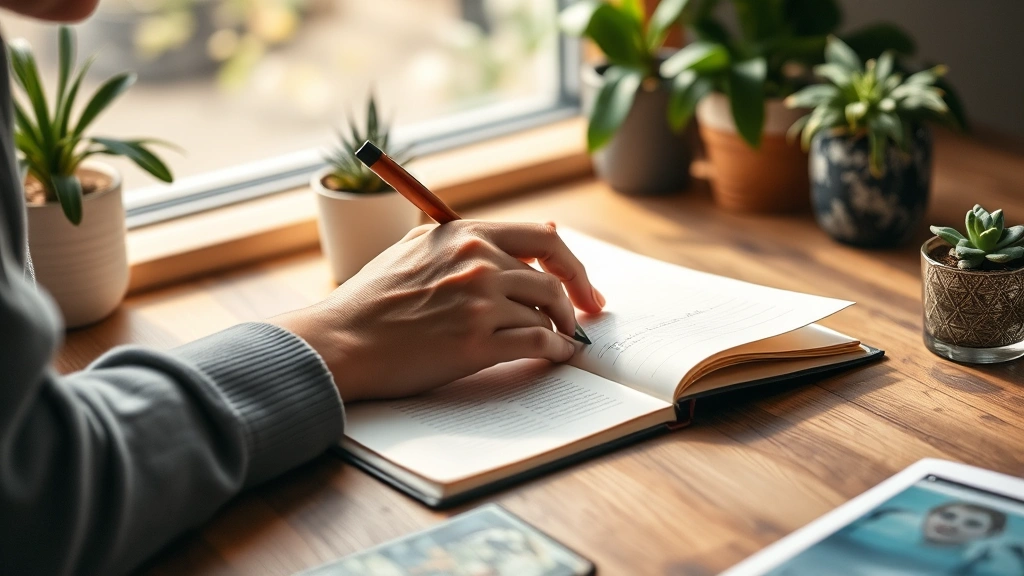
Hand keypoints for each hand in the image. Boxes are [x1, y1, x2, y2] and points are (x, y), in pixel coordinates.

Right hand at [272, 220, 604, 401]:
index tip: (582, 284)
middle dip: (577, 300)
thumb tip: (535, 236)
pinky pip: (537, 344)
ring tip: (562, 341)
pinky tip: (557, 356)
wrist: (342, 341)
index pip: (541, 238)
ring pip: (547, 312)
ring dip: (561, 330)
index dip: (571, 263)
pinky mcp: (476, 342)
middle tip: (586, 316)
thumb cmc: (373, 299)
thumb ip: (469, 239)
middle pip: (552, 277)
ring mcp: (478, 301)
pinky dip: (555, 351)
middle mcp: (477, 261)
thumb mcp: (417, 248)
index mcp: (464, 234)